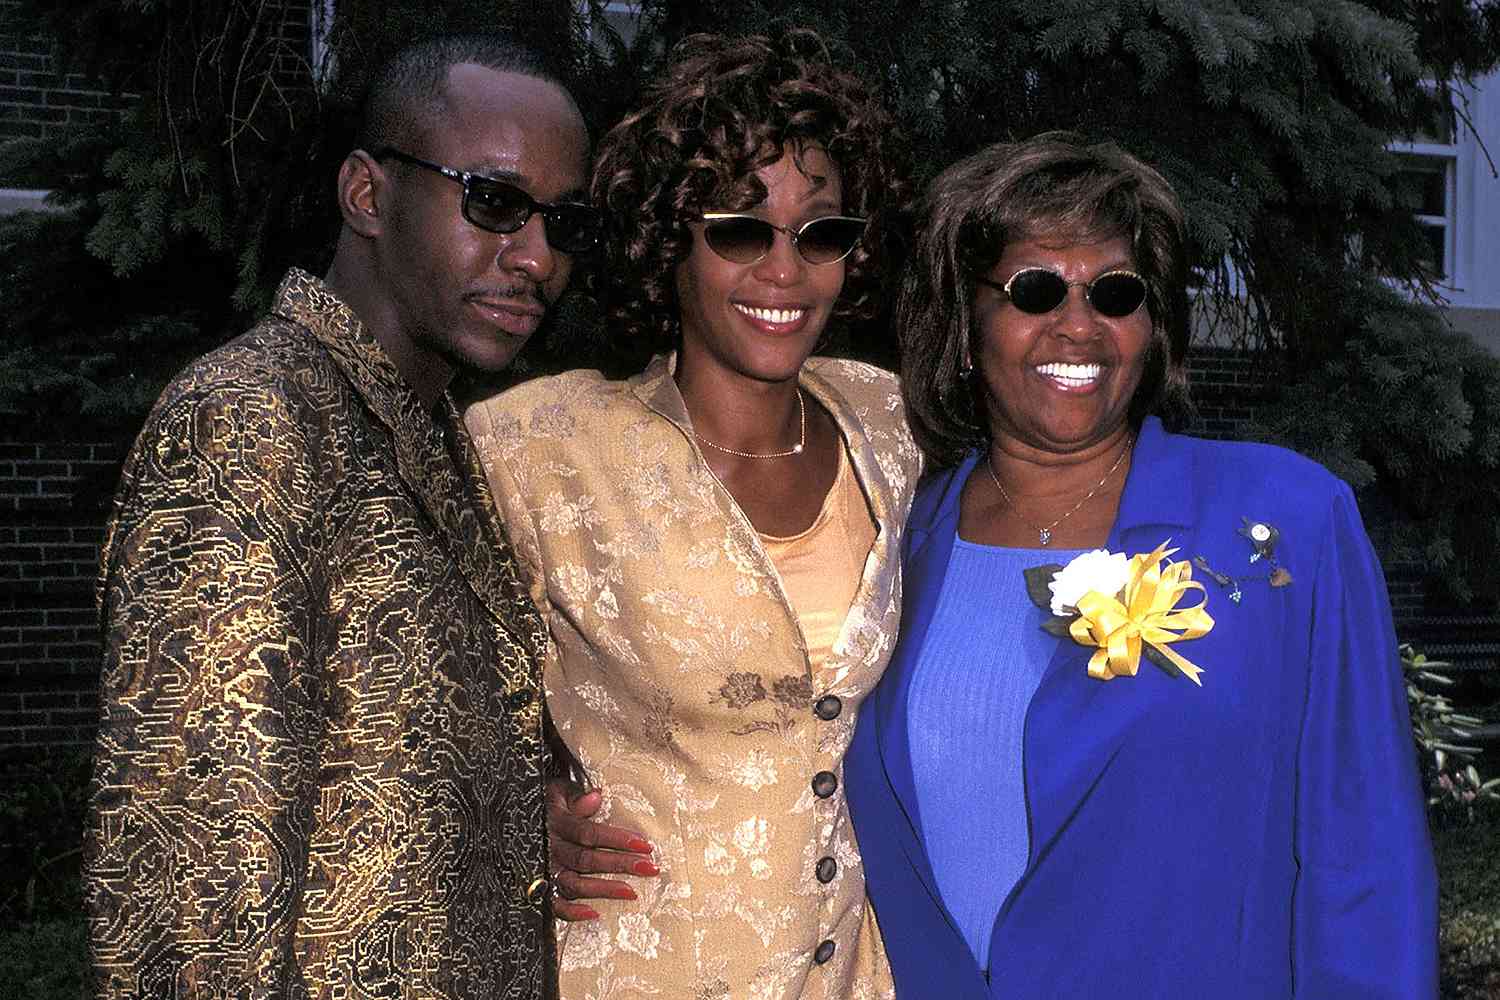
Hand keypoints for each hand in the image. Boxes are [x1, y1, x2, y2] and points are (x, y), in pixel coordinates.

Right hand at [548, 779, 657, 920]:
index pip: (589, 833)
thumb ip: (576, 796)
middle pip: (587, 859)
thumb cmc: (545, 803)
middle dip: (620, 864)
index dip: (617, 839)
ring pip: (574, 883)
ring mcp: (543, 870)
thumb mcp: (557, 791)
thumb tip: (597, 796)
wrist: (513, 819)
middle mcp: (549, 848)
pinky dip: (571, 912)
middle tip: (649, 868)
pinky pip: (553, 904)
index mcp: (555, 822)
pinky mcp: (538, 887)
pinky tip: (594, 914)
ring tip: (632, 892)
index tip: (644, 845)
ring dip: (604, 889)